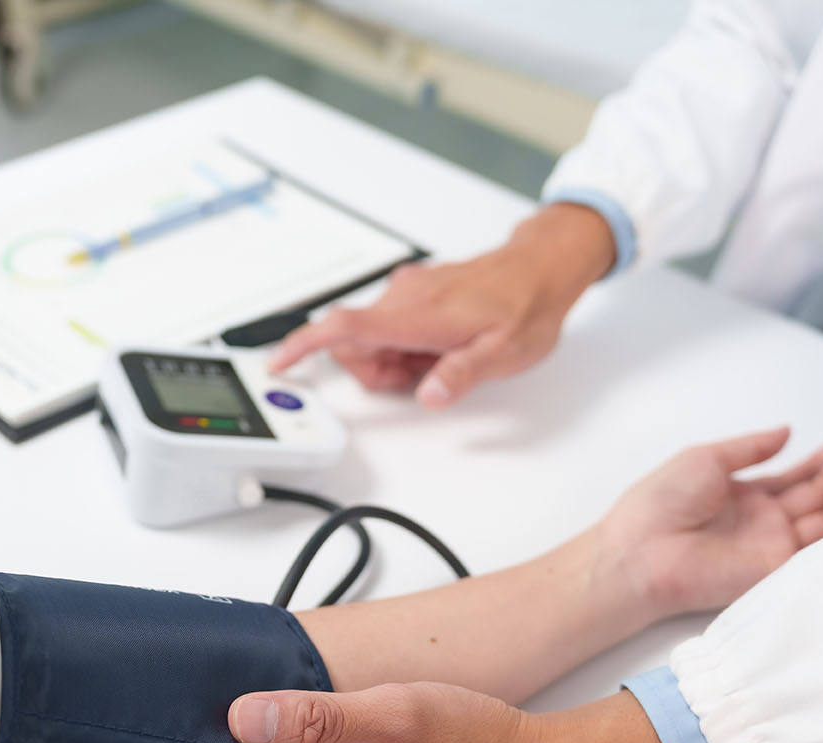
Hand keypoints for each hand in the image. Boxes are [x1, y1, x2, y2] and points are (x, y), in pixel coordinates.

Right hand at [269, 203, 615, 408]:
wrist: (542, 268)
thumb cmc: (526, 306)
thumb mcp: (505, 353)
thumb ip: (461, 375)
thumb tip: (430, 395)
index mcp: (420, 315)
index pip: (345, 326)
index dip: (304, 345)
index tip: (279, 362)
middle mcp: (405, 297)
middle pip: (352, 343)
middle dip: (375, 371)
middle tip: (423, 378)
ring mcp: (408, 290)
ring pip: (370, 336)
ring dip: (393, 359)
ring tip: (440, 359)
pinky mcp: (414, 289)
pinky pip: (388, 323)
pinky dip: (403, 343)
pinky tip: (438, 345)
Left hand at [603, 418, 822, 617]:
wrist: (640, 550)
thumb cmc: (661, 501)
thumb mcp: (707, 458)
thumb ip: (751, 449)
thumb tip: (788, 432)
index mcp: (748, 494)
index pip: (801, 473)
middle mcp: (767, 520)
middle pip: (822, 491)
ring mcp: (774, 544)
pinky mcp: (777, 568)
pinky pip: (820, 545)